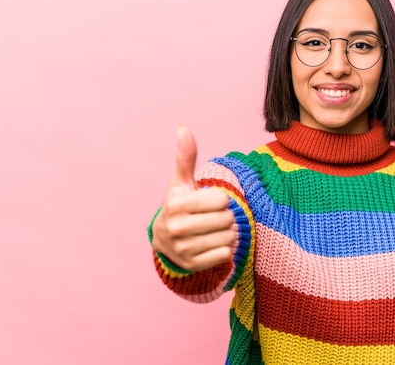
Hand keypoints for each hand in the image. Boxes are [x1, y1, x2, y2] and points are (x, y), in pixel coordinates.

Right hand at [151, 125, 236, 271]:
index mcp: (176, 204)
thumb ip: (185, 156)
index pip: (222, 200)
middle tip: (211, 217)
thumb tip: (183, 127)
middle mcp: (177, 228)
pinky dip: (225, 249)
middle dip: (225, 216)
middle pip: (227, 219)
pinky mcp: (192, 265)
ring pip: (229, 237)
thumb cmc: (179, 205)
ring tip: (213, 230)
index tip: (209, 202)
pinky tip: (212, 244)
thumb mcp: (181, 182)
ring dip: (227, 232)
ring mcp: (184, 249)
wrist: (165, 241)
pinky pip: (225, 254)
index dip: (220, 199)